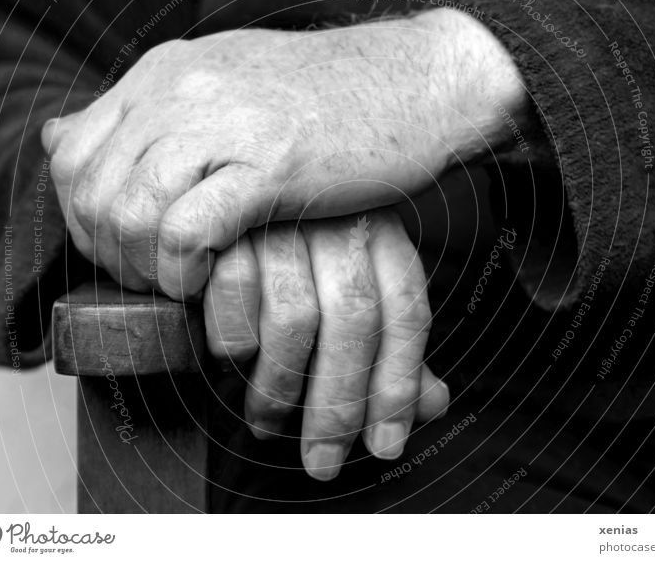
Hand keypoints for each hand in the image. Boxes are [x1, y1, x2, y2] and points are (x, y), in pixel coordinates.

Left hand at [42, 8, 524, 298]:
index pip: (72, 154)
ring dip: (145, 266)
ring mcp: (223, 124)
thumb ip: (150, 113)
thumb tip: (63, 132)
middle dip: (109, 252)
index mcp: (167, 74)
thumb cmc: (331, 100)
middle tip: (151, 276)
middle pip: (91, 191)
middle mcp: (182, 92)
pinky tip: (209, 280)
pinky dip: (184, 271)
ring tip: (181, 281)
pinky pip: (186, 231)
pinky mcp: (269, 164)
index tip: (124, 249)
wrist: (415, 83)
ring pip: (129, 212)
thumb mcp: (229, 84)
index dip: (84, 217)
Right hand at [205, 209, 447, 480]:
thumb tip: (433, 404)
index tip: (385, 445)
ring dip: (278, 386)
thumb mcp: (351, 291)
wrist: (221, 194)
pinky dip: (231, 341)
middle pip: (354, 321)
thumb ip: (388, 347)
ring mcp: (284, 219)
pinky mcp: (227, 222)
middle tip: (322, 460)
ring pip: (294, 318)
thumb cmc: (291, 254)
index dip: (397, 387)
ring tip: (266, 420)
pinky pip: (234, 295)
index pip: (406, 313)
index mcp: (381, 233)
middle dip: (338, 405)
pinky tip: (230, 363)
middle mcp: (339, 221)